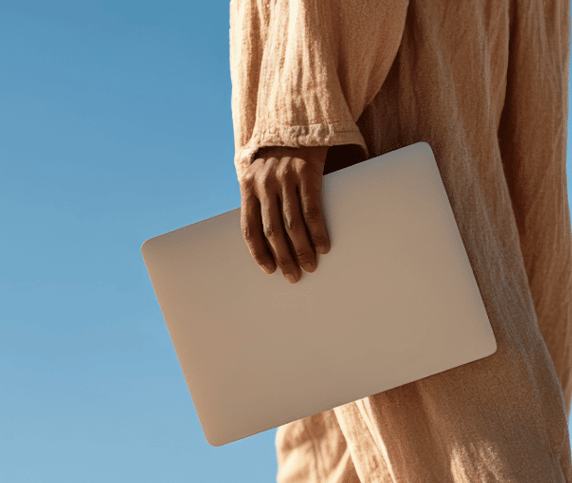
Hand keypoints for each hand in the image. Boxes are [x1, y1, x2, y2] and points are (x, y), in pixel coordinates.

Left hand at [239, 145, 329, 283]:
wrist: (297, 116)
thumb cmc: (280, 153)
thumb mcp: (262, 172)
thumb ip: (263, 197)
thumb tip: (271, 234)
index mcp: (248, 186)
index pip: (249, 228)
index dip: (259, 253)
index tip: (270, 270)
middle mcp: (264, 183)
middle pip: (272, 231)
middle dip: (283, 257)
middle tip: (293, 276)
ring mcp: (285, 177)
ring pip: (292, 224)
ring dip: (302, 249)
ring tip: (310, 266)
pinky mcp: (306, 171)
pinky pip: (311, 209)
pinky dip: (317, 231)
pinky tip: (323, 246)